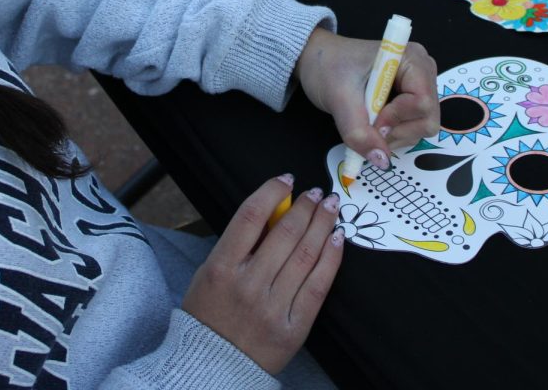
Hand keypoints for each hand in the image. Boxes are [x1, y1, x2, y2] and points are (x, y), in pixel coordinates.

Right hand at [181, 175, 343, 374]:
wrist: (213, 366)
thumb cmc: (210, 315)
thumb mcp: (210, 273)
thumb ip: (239, 243)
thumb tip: (276, 210)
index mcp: (221, 268)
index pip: (250, 217)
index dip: (272, 192)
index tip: (286, 181)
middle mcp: (247, 285)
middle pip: (285, 233)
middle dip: (306, 206)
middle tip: (317, 193)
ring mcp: (271, 307)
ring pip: (305, 255)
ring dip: (322, 225)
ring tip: (330, 208)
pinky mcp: (293, 327)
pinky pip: (318, 286)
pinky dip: (331, 258)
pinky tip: (337, 239)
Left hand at [296, 28, 438, 167]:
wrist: (316, 60)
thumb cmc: (328, 66)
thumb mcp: (339, 98)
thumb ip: (359, 131)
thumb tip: (381, 160)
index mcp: (411, 59)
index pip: (422, 101)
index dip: (398, 118)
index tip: (372, 123)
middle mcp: (422, 71)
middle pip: (427, 118)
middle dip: (397, 131)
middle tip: (368, 127)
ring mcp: (418, 87)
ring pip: (421, 127)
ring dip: (393, 135)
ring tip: (366, 123)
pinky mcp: (411, 101)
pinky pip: (411, 128)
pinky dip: (392, 134)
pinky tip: (372, 124)